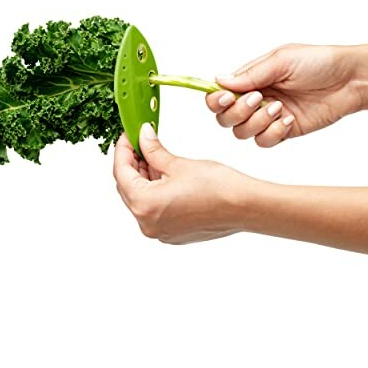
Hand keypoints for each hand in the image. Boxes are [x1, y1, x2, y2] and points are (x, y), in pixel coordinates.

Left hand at [113, 124, 252, 243]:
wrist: (246, 207)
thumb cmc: (218, 188)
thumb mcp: (178, 164)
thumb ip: (153, 150)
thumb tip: (143, 136)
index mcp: (145, 205)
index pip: (120, 173)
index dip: (123, 149)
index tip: (128, 135)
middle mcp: (147, 224)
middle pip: (128, 187)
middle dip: (133, 162)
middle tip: (140, 141)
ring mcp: (159, 231)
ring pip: (141, 198)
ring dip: (144, 176)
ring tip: (153, 154)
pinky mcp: (171, 233)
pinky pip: (154, 208)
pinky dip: (154, 190)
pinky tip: (164, 173)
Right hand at [206, 44, 361, 146]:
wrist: (349, 80)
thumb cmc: (317, 62)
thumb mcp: (281, 61)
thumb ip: (250, 74)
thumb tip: (219, 81)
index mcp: (249, 80)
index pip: (219, 95)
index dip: (216, 100)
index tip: (227, 97)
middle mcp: (253, 100)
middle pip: (224, 118)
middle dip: (238, 112)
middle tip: (259, 98)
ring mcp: (266, 118)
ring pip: (241, 133)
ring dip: (257, 122)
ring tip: (279, 107)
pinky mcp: (281, 132)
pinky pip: (263, 142)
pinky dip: (273, 132)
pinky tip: (290, 119)